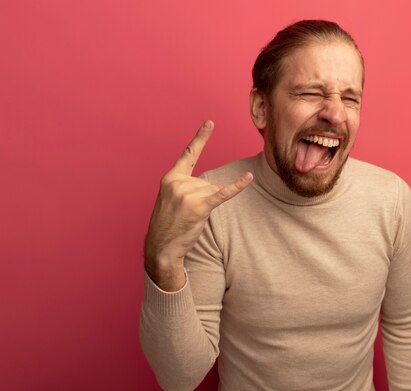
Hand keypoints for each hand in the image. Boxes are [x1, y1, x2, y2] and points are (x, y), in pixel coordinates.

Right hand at [144, 120, 252, 289]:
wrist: (161, 247)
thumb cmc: (169, 224)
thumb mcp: (173, 199)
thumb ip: (192, 186)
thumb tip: (217, 187)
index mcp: (170, 178)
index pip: (189, 154)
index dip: (200, 138)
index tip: (210, 122)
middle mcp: (178, 182)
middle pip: (207, 181)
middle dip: (202, 198)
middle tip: (186, 213)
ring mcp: (188, 194)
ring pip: (212, 191)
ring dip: (206, 206)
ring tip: (189, 218)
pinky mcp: (200, 207)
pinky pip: (223, 194)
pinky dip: (237, 187)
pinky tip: (248, 178)